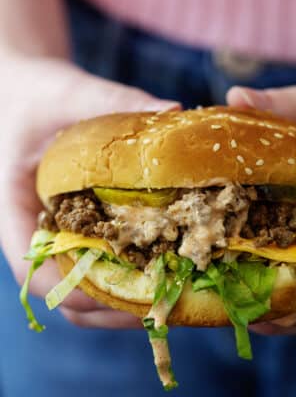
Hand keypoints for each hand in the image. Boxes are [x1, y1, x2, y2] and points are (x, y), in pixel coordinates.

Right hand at [0, 57, 179, 328]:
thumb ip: (112, 100)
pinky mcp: (79, 227)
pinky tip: (164, 264)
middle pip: (63, 293)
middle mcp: (37, 230)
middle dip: (109, 306)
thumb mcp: (66, 93)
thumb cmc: (35, 95)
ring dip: (123, 299)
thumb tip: (174, 110)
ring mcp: (59, 233)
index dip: (71, 290)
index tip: (118, 292)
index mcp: (14, 207)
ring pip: (84, 287)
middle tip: (160, 300)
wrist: (28, 94)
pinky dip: (128, 274)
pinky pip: (100, 263)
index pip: (30, 269)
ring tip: (169, 292)